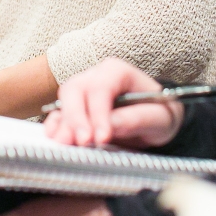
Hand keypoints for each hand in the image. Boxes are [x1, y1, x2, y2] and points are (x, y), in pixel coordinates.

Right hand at [44, 58, 182, 148]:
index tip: (102, 137)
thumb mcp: (160, 117)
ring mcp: (82, 91)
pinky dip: (56, 126)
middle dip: (76, 117)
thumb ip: (138, 118)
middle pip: (75, 90)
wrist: (156, 119)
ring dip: (63, 124)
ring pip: (64, 101)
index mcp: (117, 71)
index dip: (98, 113)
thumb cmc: (160, 113)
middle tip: (83, 142)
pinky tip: (56, 139)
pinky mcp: (75, 108)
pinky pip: (59, 114)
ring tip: (66, 144)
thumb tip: (112, 125)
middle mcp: (95, 76)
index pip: (101, 88)